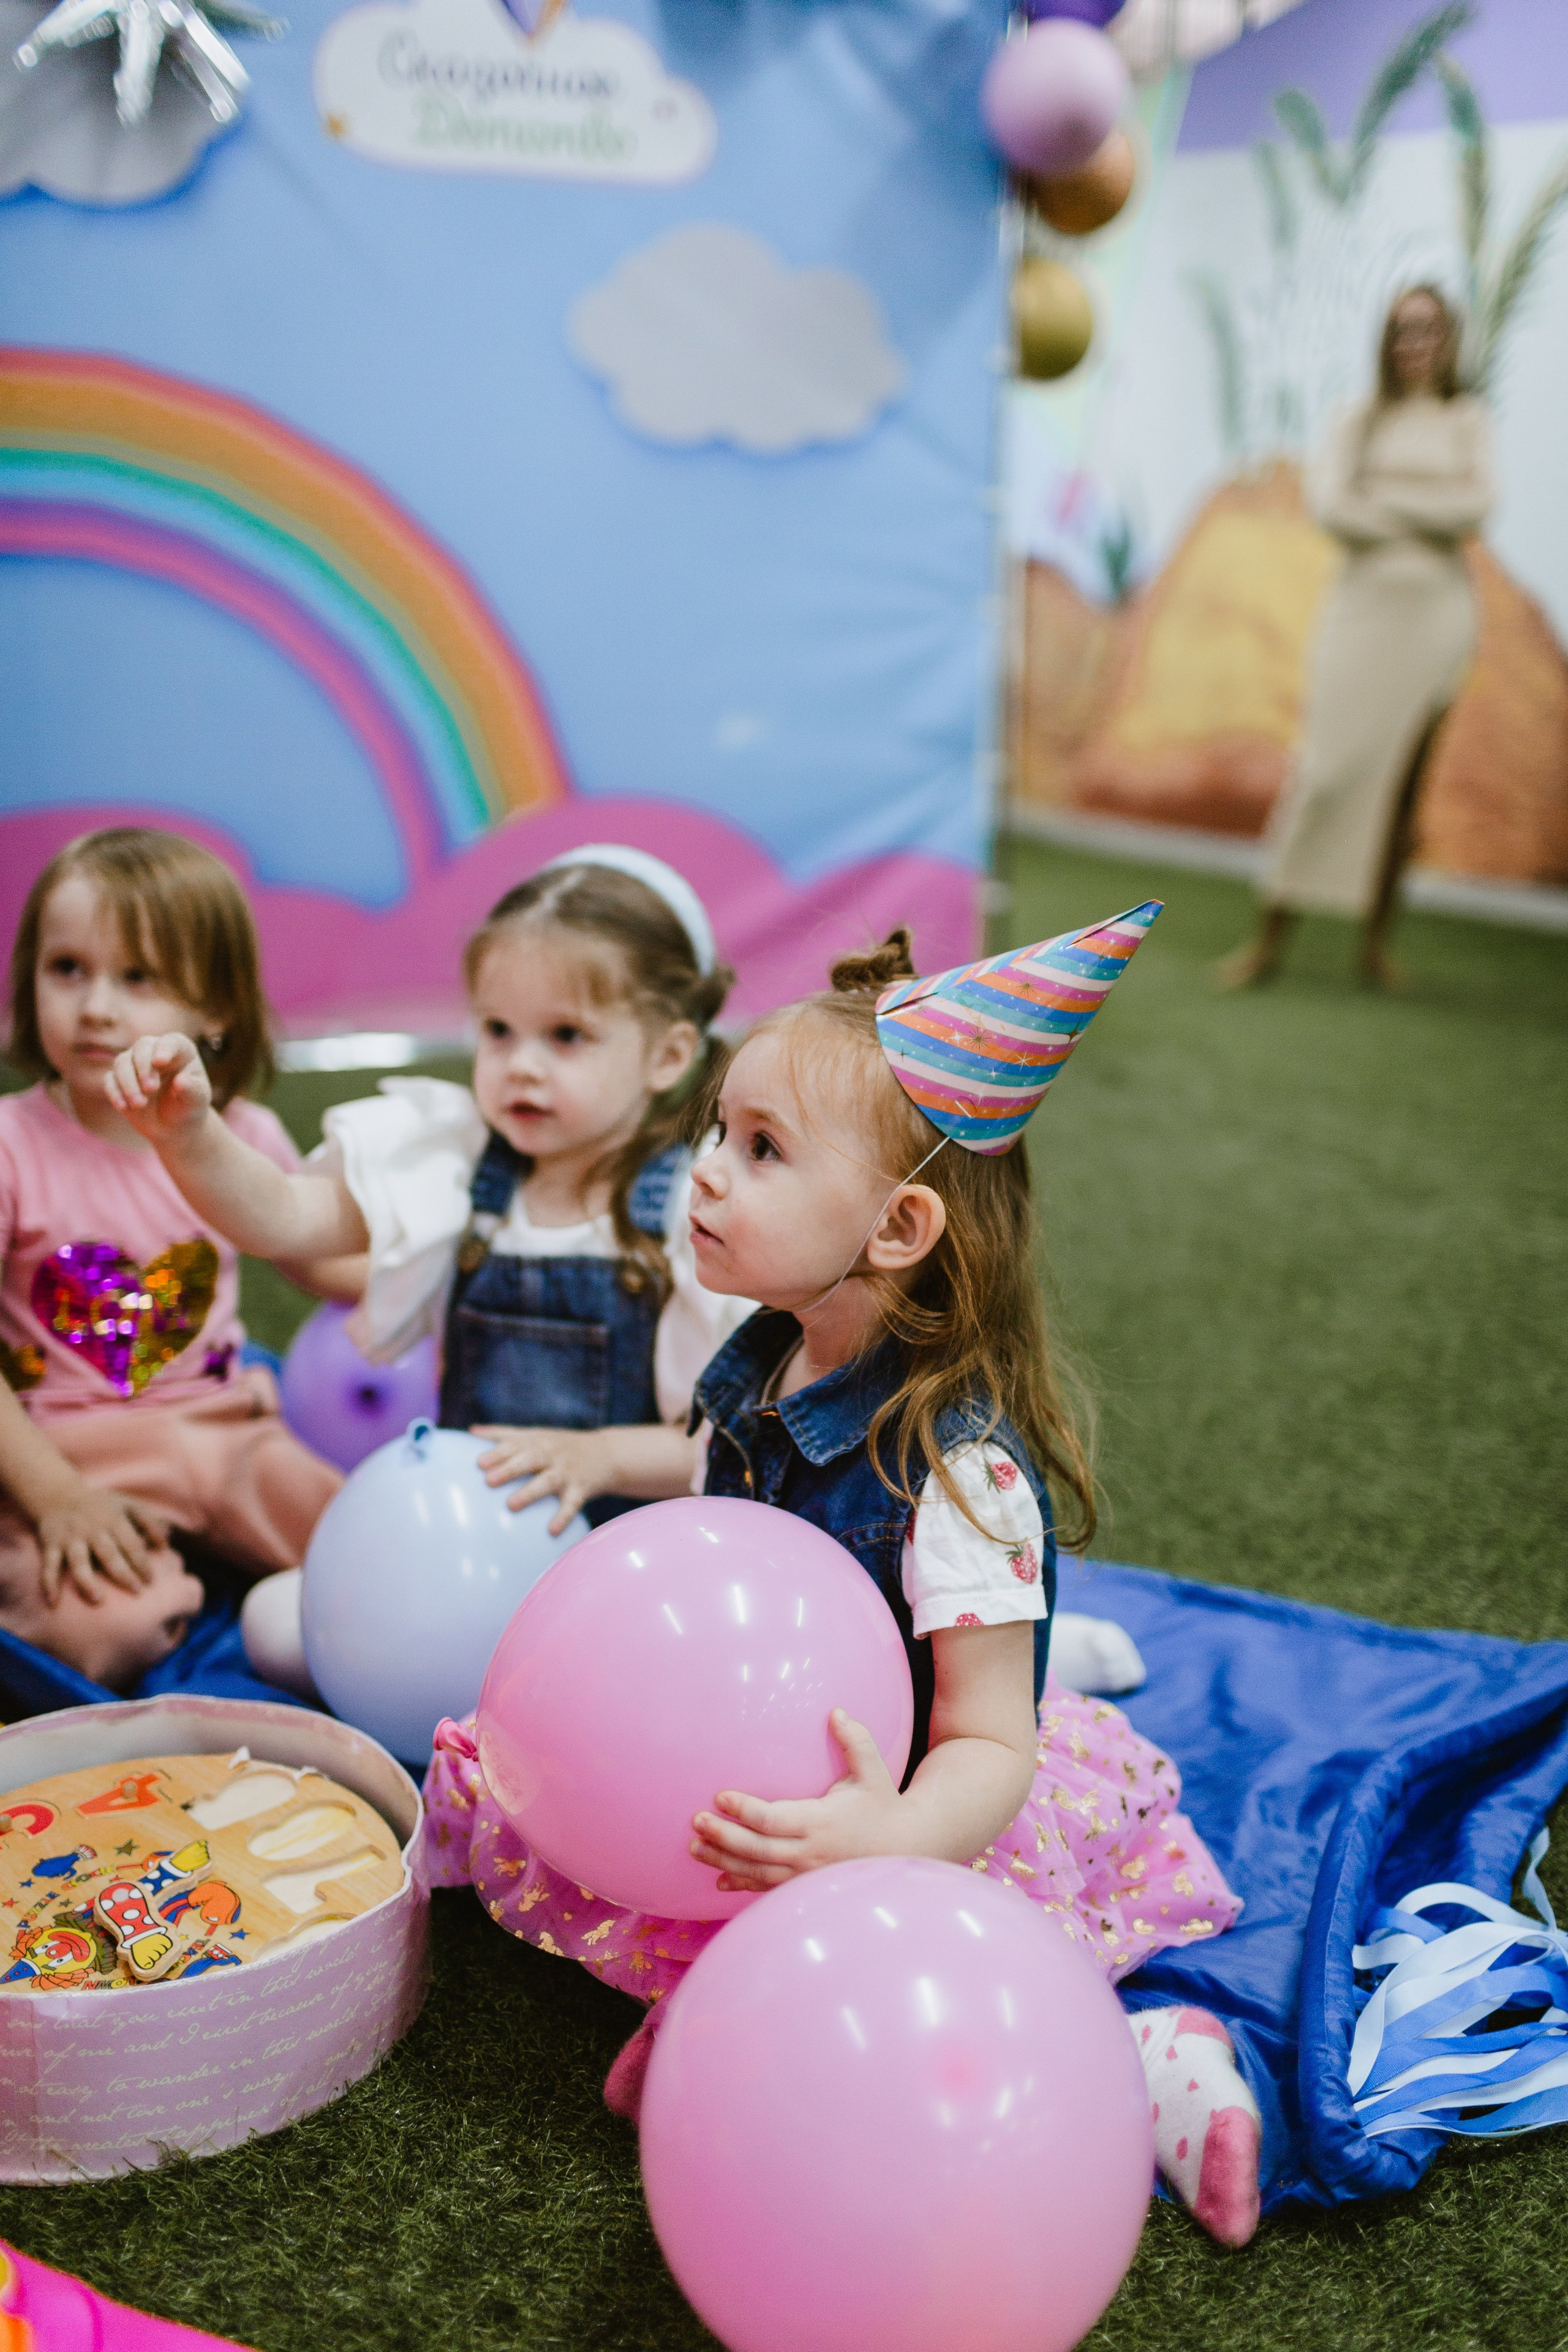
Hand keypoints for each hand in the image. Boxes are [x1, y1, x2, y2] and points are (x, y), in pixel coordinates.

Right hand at [34, 1486, 168, 1605]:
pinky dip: (49, 1583)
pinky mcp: (51, 1545)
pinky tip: (53, 1601)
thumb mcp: (127, 1504)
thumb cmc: (101, 1504)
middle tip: (137, 1591)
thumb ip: (149, 1521)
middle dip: (123, 1573)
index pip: (131, 1544)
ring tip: (98, 1599)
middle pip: (109, 1554)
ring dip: (87, 1580)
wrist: (59, 1494)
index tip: (151, 1581)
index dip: (142, 1562)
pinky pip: (49, 1565)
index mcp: (113, 1520)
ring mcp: (71, 1538)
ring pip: (79, 1561)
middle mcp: (92, 1530)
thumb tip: (166, 1543)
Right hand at [105, 1033, 213, 1146]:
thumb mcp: (197, 1101)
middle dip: (144, 1067)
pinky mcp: (119, 1080)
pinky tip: (124, 1107)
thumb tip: (181, 1081)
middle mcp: (155, 1051)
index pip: (171, 1042)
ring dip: (128, 1083)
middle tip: (151, 1089)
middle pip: (142, 1047)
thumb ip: (192, 1090)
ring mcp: (135, 1064)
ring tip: (140, 1105)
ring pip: (122, 1062)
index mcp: (180, 1051)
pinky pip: (110, 1079)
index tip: (160, 1061)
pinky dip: (115, 1092)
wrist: (174, 1127)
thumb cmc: (189, 1107)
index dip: (165, 1049)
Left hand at [471, 1425, 617, 1535]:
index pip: (515, 1445)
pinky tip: (551, 1530)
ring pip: (548, 1481)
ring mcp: (567, 1471)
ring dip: (530, 1492)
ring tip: (511, 1505)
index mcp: (537, 1441)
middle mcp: (552, 1454)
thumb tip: (471, 1430)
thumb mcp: (535, 1435)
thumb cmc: (560, 1446)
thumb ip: (504, 1434)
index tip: (479, 1463)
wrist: (607, 1453)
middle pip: (530, 1459)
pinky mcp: (582, 1489)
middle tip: (489, 1480)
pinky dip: (563, 1517)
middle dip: (510, 1469)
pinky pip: (572, 1504)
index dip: (497, 1453)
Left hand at [691, 1711, 903, 1892]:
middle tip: (695, 1822)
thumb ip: (855, 1741)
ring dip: (724, 1860)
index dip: (744, 1810)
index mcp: (821, 1822)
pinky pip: (769, 1888)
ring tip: (694, 1847)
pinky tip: (720, 1879)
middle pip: (757, 1849)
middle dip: (723, 1836)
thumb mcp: (873, 1770)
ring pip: (757, 1871)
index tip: (720, 1796)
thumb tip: (835, 1712)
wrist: (903, 1847)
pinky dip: (743, 1884)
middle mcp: (810, 1852)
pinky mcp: (805, 1885)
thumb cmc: (883, 1805)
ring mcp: (806, 1874)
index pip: (773, 1819)